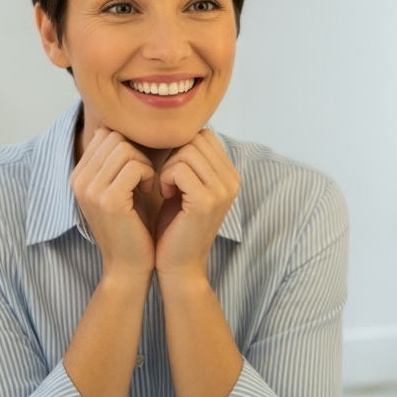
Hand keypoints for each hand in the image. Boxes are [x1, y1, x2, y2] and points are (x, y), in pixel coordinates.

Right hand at [70, 126, 156, 281]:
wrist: (130, 266)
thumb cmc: (133, 225)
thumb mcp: (122, 188)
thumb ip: (116, 161)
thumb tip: (115, 128)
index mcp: (79, 175)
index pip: (106, 135)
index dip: (130, 144)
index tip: (141, 167)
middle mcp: (78, 180)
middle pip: (114, 137)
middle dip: (138, 150)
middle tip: (148, 175)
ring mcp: (90, 190)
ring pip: (124, 148)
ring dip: (144, 162)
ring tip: (149, 182)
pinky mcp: (108, 200)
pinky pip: (133, 166)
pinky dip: (148, 173)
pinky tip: (152, 189)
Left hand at [153, 129, 239, 280]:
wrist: (179, 266)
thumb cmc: (175, 226)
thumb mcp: (186, 187)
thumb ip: (188, 161)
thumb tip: (174, 130)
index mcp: (230, 175)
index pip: (204, 135)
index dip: (181, 146)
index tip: (171, 171)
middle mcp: (232, 180)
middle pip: (197, 138)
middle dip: (174, 154)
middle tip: (166, 180)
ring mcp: (222, 191)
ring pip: (187, 151)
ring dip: (168, 167)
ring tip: (165, 188)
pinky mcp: (205, 201)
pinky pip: (180, 169)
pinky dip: (165, 178)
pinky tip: (164, 195)